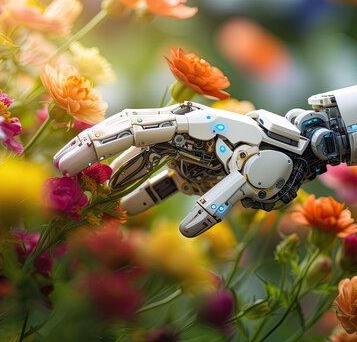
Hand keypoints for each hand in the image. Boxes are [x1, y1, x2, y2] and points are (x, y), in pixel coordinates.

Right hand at [53, 101, 346, 236]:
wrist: (295, 153)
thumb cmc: (274, 160)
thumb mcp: (251, 179)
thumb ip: (218, 202)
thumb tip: (186, 230)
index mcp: (189, 125)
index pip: (134, 131)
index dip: (99, 145)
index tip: (69, 160)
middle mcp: (180, 132)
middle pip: (127, 135)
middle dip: (94, 148)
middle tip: (61, 166)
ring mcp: (183, 149)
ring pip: (138, 157)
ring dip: (114, 172)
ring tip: (88, 191)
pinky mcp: (190, 166)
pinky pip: (158, 177)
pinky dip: (141, 190)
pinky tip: (125, 206)